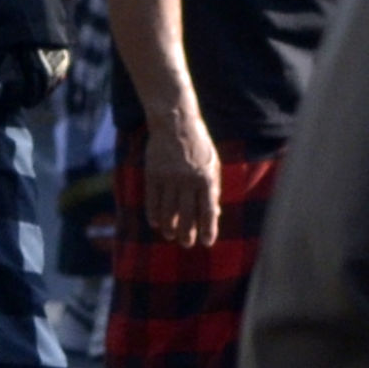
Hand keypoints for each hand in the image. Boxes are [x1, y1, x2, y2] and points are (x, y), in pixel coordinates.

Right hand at [142, 109, 221, 249]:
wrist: (175, 123)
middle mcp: (187, 180)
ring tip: (170, 236)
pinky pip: (152, 200)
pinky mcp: (153, 174)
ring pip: (168, 210)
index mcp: (206, 178)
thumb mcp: (212, 165)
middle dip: (187, 233)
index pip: (208, 210)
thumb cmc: (198, 146)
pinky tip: (156, 223)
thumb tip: (215, 214)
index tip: (207, 242)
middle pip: (187, 214)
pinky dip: (154, 214)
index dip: (208, 228)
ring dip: (169, 227)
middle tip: (187, 244)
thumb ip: (213, 189)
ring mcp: (169, 177)